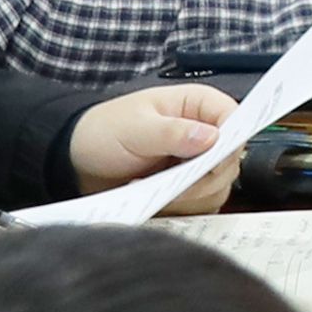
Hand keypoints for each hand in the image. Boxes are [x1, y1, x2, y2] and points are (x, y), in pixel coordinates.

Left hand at [67, 85, 234, 203]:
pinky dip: (180, 206)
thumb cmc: (103, 131)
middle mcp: (204, 132)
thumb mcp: (135, 128)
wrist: (76, 160)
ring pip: (219, 186)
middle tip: (174, 181)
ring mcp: (196, 161)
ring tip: (155, 186)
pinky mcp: (187, 187)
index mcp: (197, 105)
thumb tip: (212, 138)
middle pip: (231, 160)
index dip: (229, 143)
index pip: (235, 120)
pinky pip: (201, 203)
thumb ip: (173, 132)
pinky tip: (154, 195)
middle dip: (204, 177)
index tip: (210, 162)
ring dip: (190, 195)